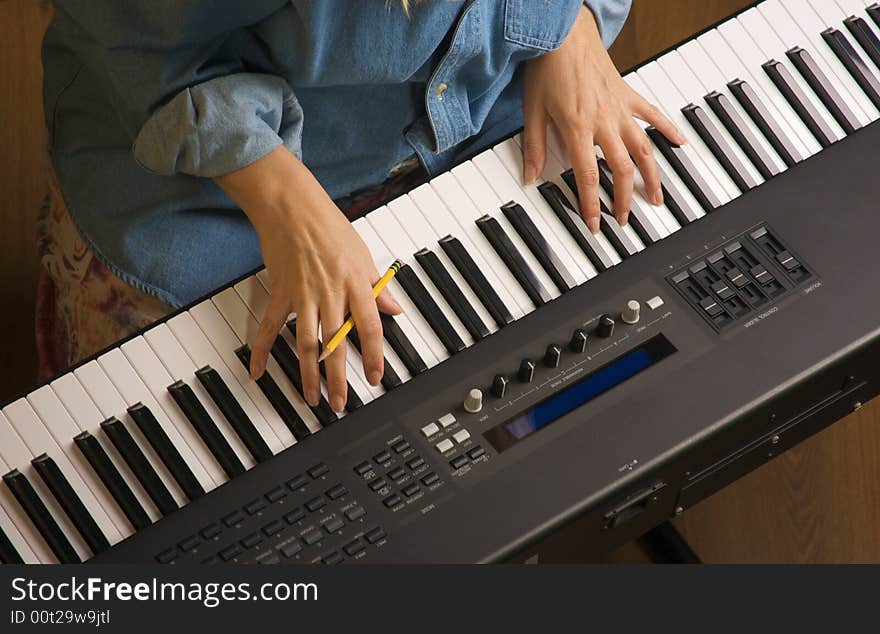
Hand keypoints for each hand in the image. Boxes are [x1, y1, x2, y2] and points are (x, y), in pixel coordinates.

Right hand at [215, 147, 401, 411]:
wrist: (292, 206)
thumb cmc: (329, 226)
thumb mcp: (364, 255)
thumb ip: (379, 287)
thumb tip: (395, 309)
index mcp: (356, 284)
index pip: (368, 328)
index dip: (373, 356)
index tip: (375, 378)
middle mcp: (330, 293)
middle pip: (335, 344)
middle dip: (337, 378)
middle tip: (339, 403)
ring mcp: (303, 295)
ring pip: (305, 343)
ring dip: (308, 374)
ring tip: (311, 397)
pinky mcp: (280, 292)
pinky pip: (269, 326)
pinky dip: (260, 349)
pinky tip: (257, 371)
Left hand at [522, 6, 686, 231]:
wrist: (564, 33)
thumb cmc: (547, 69)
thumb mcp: (532, 112)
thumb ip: (535, 148)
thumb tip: (530, 177)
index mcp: (578, 129)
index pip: (588, 176)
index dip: (592, 205)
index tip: (596, 225)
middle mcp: (604, 122)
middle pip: (621, 169)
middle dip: (624, 198)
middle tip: (625, 219)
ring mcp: (620, 109)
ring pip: (643, 149)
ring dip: (652, 176)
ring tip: (657, 198)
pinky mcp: (628, 95)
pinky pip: (653, 115)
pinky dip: (668, 130)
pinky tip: (680, 144)